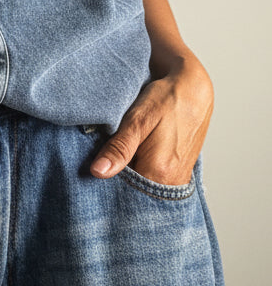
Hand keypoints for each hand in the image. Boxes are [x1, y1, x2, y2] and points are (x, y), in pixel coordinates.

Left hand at [90, 57, 213, 184]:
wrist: (193, 91)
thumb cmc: (166, 101)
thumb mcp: (137, 120)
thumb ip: (118, 148)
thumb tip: (97, 172)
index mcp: (159, 174)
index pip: (120, 193)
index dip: (104, 182)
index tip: (93, 166)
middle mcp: (170, 184)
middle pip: (131, 193)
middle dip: (115, 179)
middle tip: (107, 153)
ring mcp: (176, 181)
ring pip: (141, 187)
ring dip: (127, 174)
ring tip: (122, 150)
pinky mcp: (177, 175)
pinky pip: (151, 181)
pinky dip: (138, 170)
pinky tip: (134, 153)